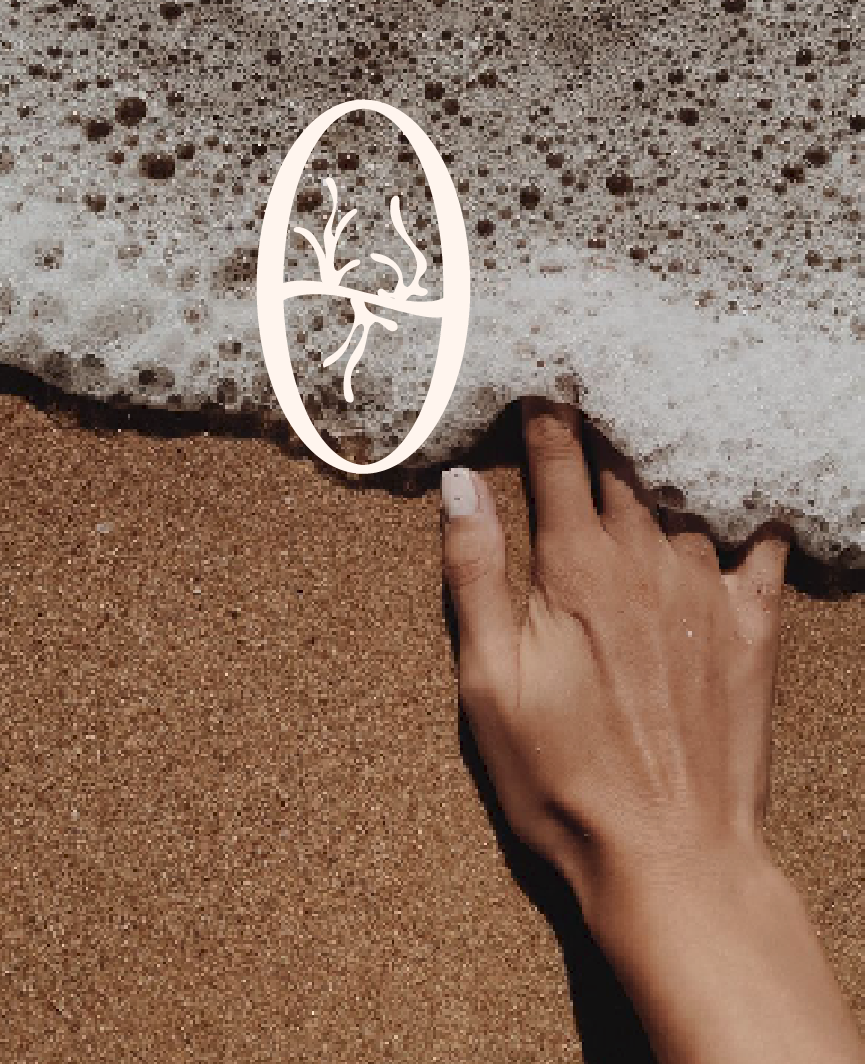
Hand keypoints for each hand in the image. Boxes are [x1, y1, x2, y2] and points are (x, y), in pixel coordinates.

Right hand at [440, 398, 787, 935]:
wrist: (669, 854)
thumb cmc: (561, 776)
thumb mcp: (489, 681)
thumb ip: (474, 573)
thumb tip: (458, 483)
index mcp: (574, 567)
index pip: (556, 457)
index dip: (544, 407)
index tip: (538, 369)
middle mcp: (644, 559)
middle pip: (624, 458)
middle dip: (605, 409)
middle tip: (598, 367)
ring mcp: (704, 588)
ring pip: (687, 485)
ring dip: (668, 441)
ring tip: (661, 400)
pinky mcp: (751, 626)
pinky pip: (762, 543)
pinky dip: (753, 501)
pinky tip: (750, 477)